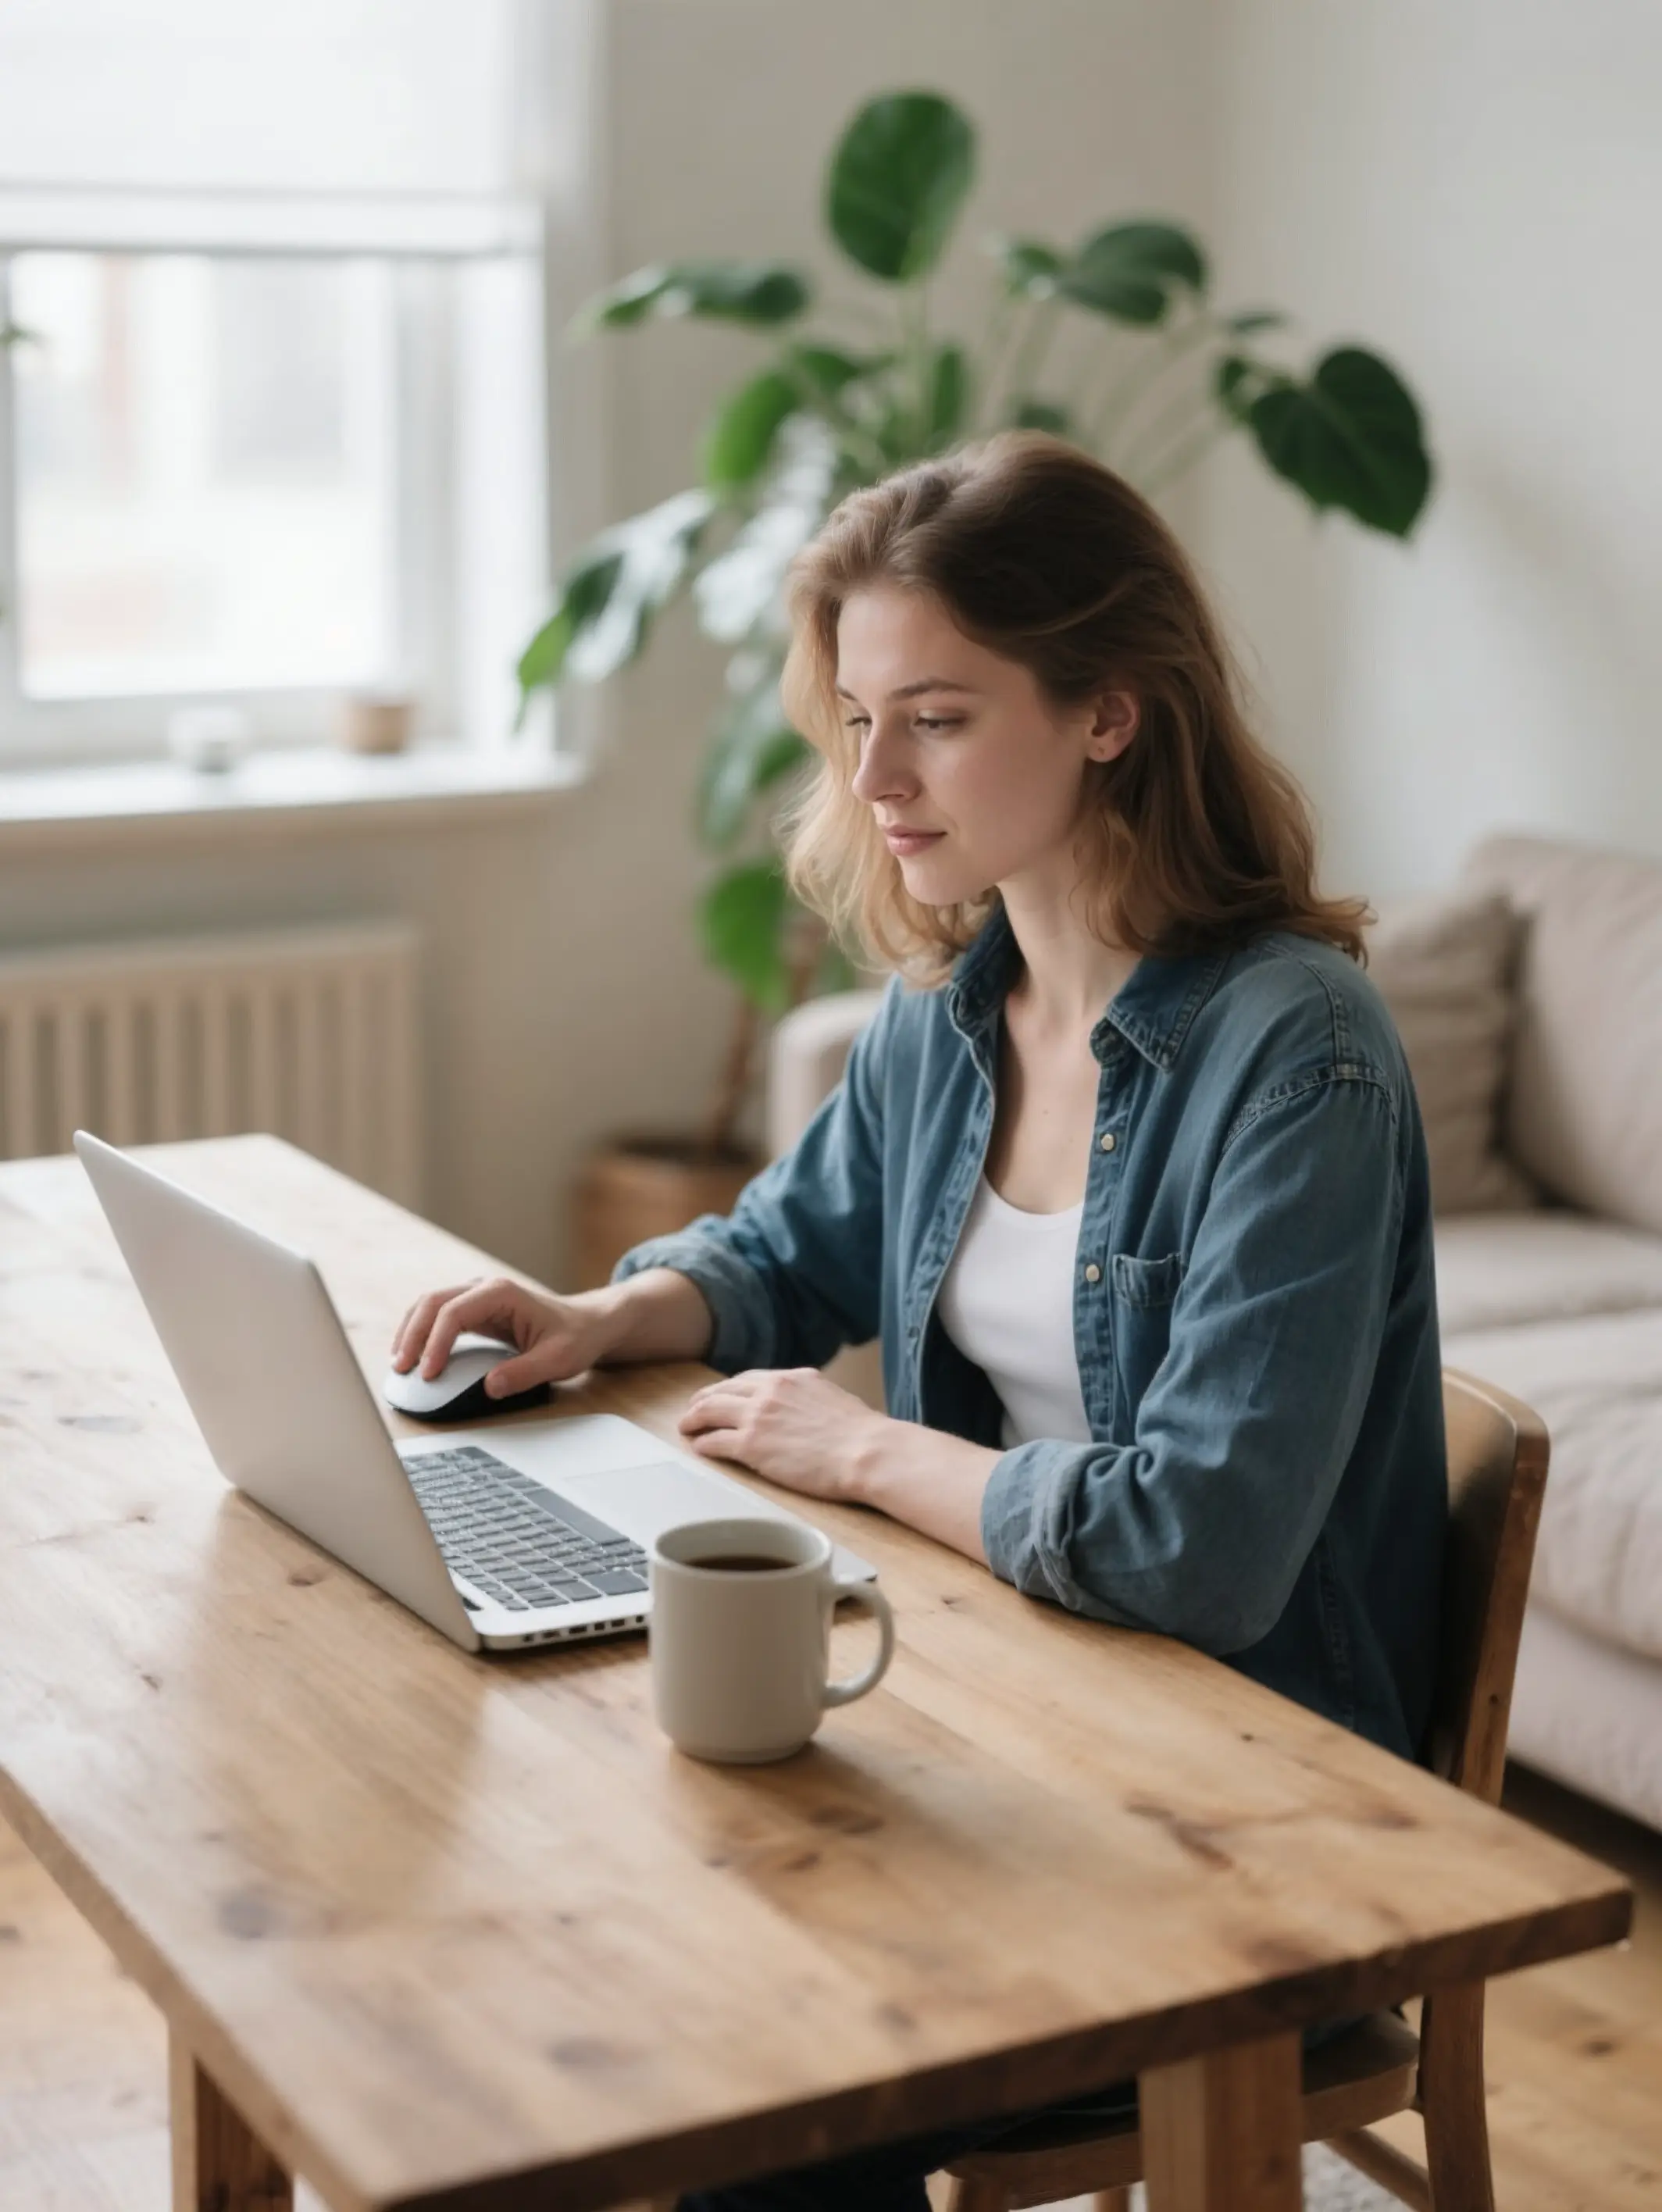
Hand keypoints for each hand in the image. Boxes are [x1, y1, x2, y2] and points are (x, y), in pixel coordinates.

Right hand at [391, 1276, 616, 1398]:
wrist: (587, 1324)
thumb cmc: (575, 1338)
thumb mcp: (558, 1360)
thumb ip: (524, 1373)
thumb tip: (489, 1387)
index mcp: (502, 1293)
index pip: (455, 1312)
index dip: (436, 1343)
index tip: (428, 1374)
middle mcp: (484, 1288)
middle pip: (432, 1302)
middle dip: (412, 1335)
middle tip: (401, 1369)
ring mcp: (476, 1296)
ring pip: (428, 1305)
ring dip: (410, 1332)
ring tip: (398, 1364)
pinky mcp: (473, 1310)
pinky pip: (437, 1317)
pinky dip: (420, 1333)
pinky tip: (411, 1356)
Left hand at [676, 1366, 888, 1501]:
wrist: (867, 1452)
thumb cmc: (862, 1435)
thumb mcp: (833, 1398)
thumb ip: (808, 1399)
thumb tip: (803, 1409)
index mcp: (792, 1378)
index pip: (749, 1379)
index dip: (729, 1389)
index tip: (720, 1396)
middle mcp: (771, 1391)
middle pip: (723, 1390)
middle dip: (703, 1400)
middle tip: (693, 1410)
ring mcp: (758, 1416)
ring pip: (711, 1411)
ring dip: (694, 1419)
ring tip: (686, 1426)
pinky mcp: (752, 1445)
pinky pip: (715, 1442)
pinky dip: (703, 1444)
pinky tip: (699, 1448)